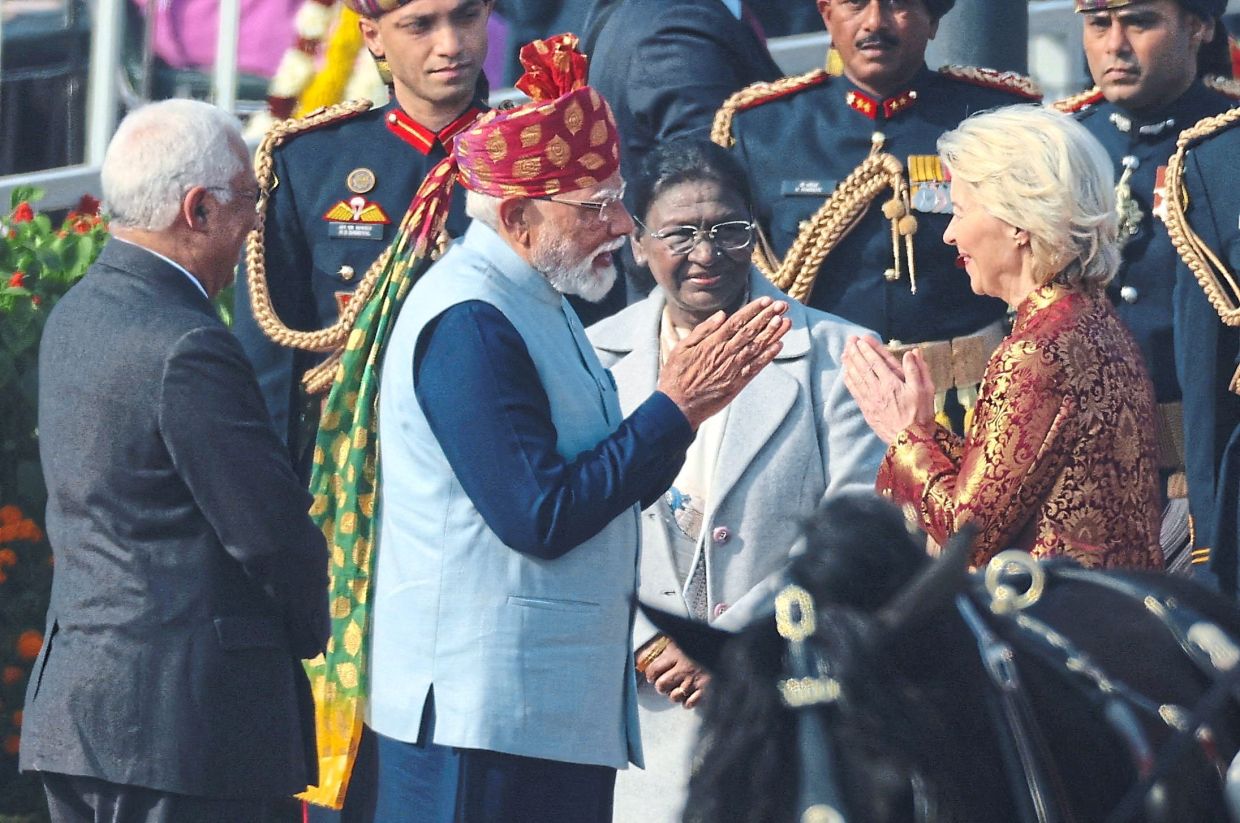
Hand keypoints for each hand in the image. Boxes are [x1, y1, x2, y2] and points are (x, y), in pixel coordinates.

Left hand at [639, 636, 709, 708]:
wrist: (725, 647)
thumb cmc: (700, 643)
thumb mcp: (679, 640)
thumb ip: (660, 647)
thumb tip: (640, 657)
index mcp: (675, 654)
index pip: (653, 670)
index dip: (651, 675)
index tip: (653, 676)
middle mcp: (683, 668)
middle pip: (661, 685)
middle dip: (662, 686)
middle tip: (666, 683)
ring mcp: (694, 680)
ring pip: (673, 697)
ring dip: (674, 694)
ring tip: (679, 688)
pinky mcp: (705, 690)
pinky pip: (689, 704)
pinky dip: (687, 702)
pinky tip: (690, 695)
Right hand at [657, 297, 790, 428]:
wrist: (677, 407)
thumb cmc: (676, 376)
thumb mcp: (681, 348)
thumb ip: (702, 331)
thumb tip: (722, 315)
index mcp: (711, 343)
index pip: (737, 322)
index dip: (753, 310)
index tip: (766, 300)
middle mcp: (725, 354)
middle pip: (750, 332)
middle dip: (767, 317)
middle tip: (782, 305)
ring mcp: (732, 370)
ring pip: (756, 347)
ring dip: (772, 334)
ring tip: (785, 321)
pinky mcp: (736, 384)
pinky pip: (756, 368)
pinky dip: (768, 356)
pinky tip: (779, 345)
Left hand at [841, 335, 935, 443]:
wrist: (910, 441)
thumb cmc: (921, 415)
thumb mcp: (925, 390)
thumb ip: (917, 370)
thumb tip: (912, 353)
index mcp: (892, 383)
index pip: (876, 362)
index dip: (868, 350)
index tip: (861, 340)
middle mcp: (878, 390)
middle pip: (863, 367)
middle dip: (855, 352)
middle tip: (849, 340)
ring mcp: (870, 400)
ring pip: (856, 378)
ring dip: (849, 364)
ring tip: (844, 352)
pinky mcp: (866, 410)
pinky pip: (855, 392)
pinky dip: (849, 380)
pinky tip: (845, 373)